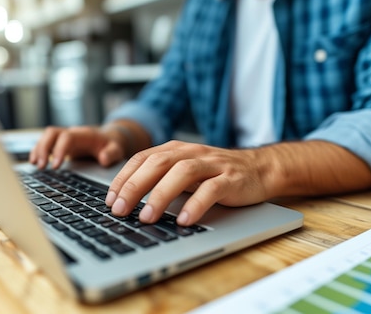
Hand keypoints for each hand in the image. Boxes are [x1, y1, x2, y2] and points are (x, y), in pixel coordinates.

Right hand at [29, 126, 125, 168]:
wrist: (108, 139)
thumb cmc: (111, 145)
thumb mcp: (116, 149)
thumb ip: (112, 154)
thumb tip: (104, 159)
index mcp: (83, 134)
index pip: (66, 138)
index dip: (59, 150)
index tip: (55, 166)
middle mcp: (71, 133)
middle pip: (52, 133)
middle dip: (43, 148)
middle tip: (41, 166)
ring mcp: (64, 138)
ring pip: (46, 137)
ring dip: (38, 150)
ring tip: (35, 165)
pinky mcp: (60, 144)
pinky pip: (45, 143)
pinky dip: (37, 151)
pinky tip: (34, 162)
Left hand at [105, 140, 270, 225]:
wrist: (260, 168)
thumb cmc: (216, 174)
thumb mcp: (185, 172)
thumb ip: (162, 180)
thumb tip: (128, 202)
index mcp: (176, 149)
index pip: (142, 158)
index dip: (124, 178)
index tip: (110, 199)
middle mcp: (192, 152)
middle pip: (157, 163)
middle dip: (135, 186)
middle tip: (120, 210)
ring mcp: (212, 164)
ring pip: (182, 173)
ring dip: (161, 195)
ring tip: (146, 217)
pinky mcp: (231, 178)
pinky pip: (211, 189)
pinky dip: (196, 204)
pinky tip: (184, 220)